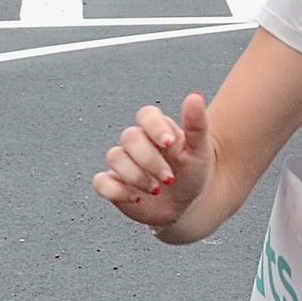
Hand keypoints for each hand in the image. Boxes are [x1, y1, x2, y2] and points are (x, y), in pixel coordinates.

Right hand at [93, 93, 212, 227]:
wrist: (187, 203)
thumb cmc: (193, 172)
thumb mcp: (200, 150)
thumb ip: (197, 124)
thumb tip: (195, 96)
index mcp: (158, 129)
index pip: (147, 114)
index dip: (155, 126)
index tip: (169, 143)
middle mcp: (137, 143)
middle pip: (130, 137)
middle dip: (149, 160)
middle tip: (169, 179)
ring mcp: (123, 163)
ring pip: (115, 157)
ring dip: (136, 176)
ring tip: (156, 190)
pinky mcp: (112, 184)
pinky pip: (101, 182)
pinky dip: (117, 191)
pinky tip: (136, 198)